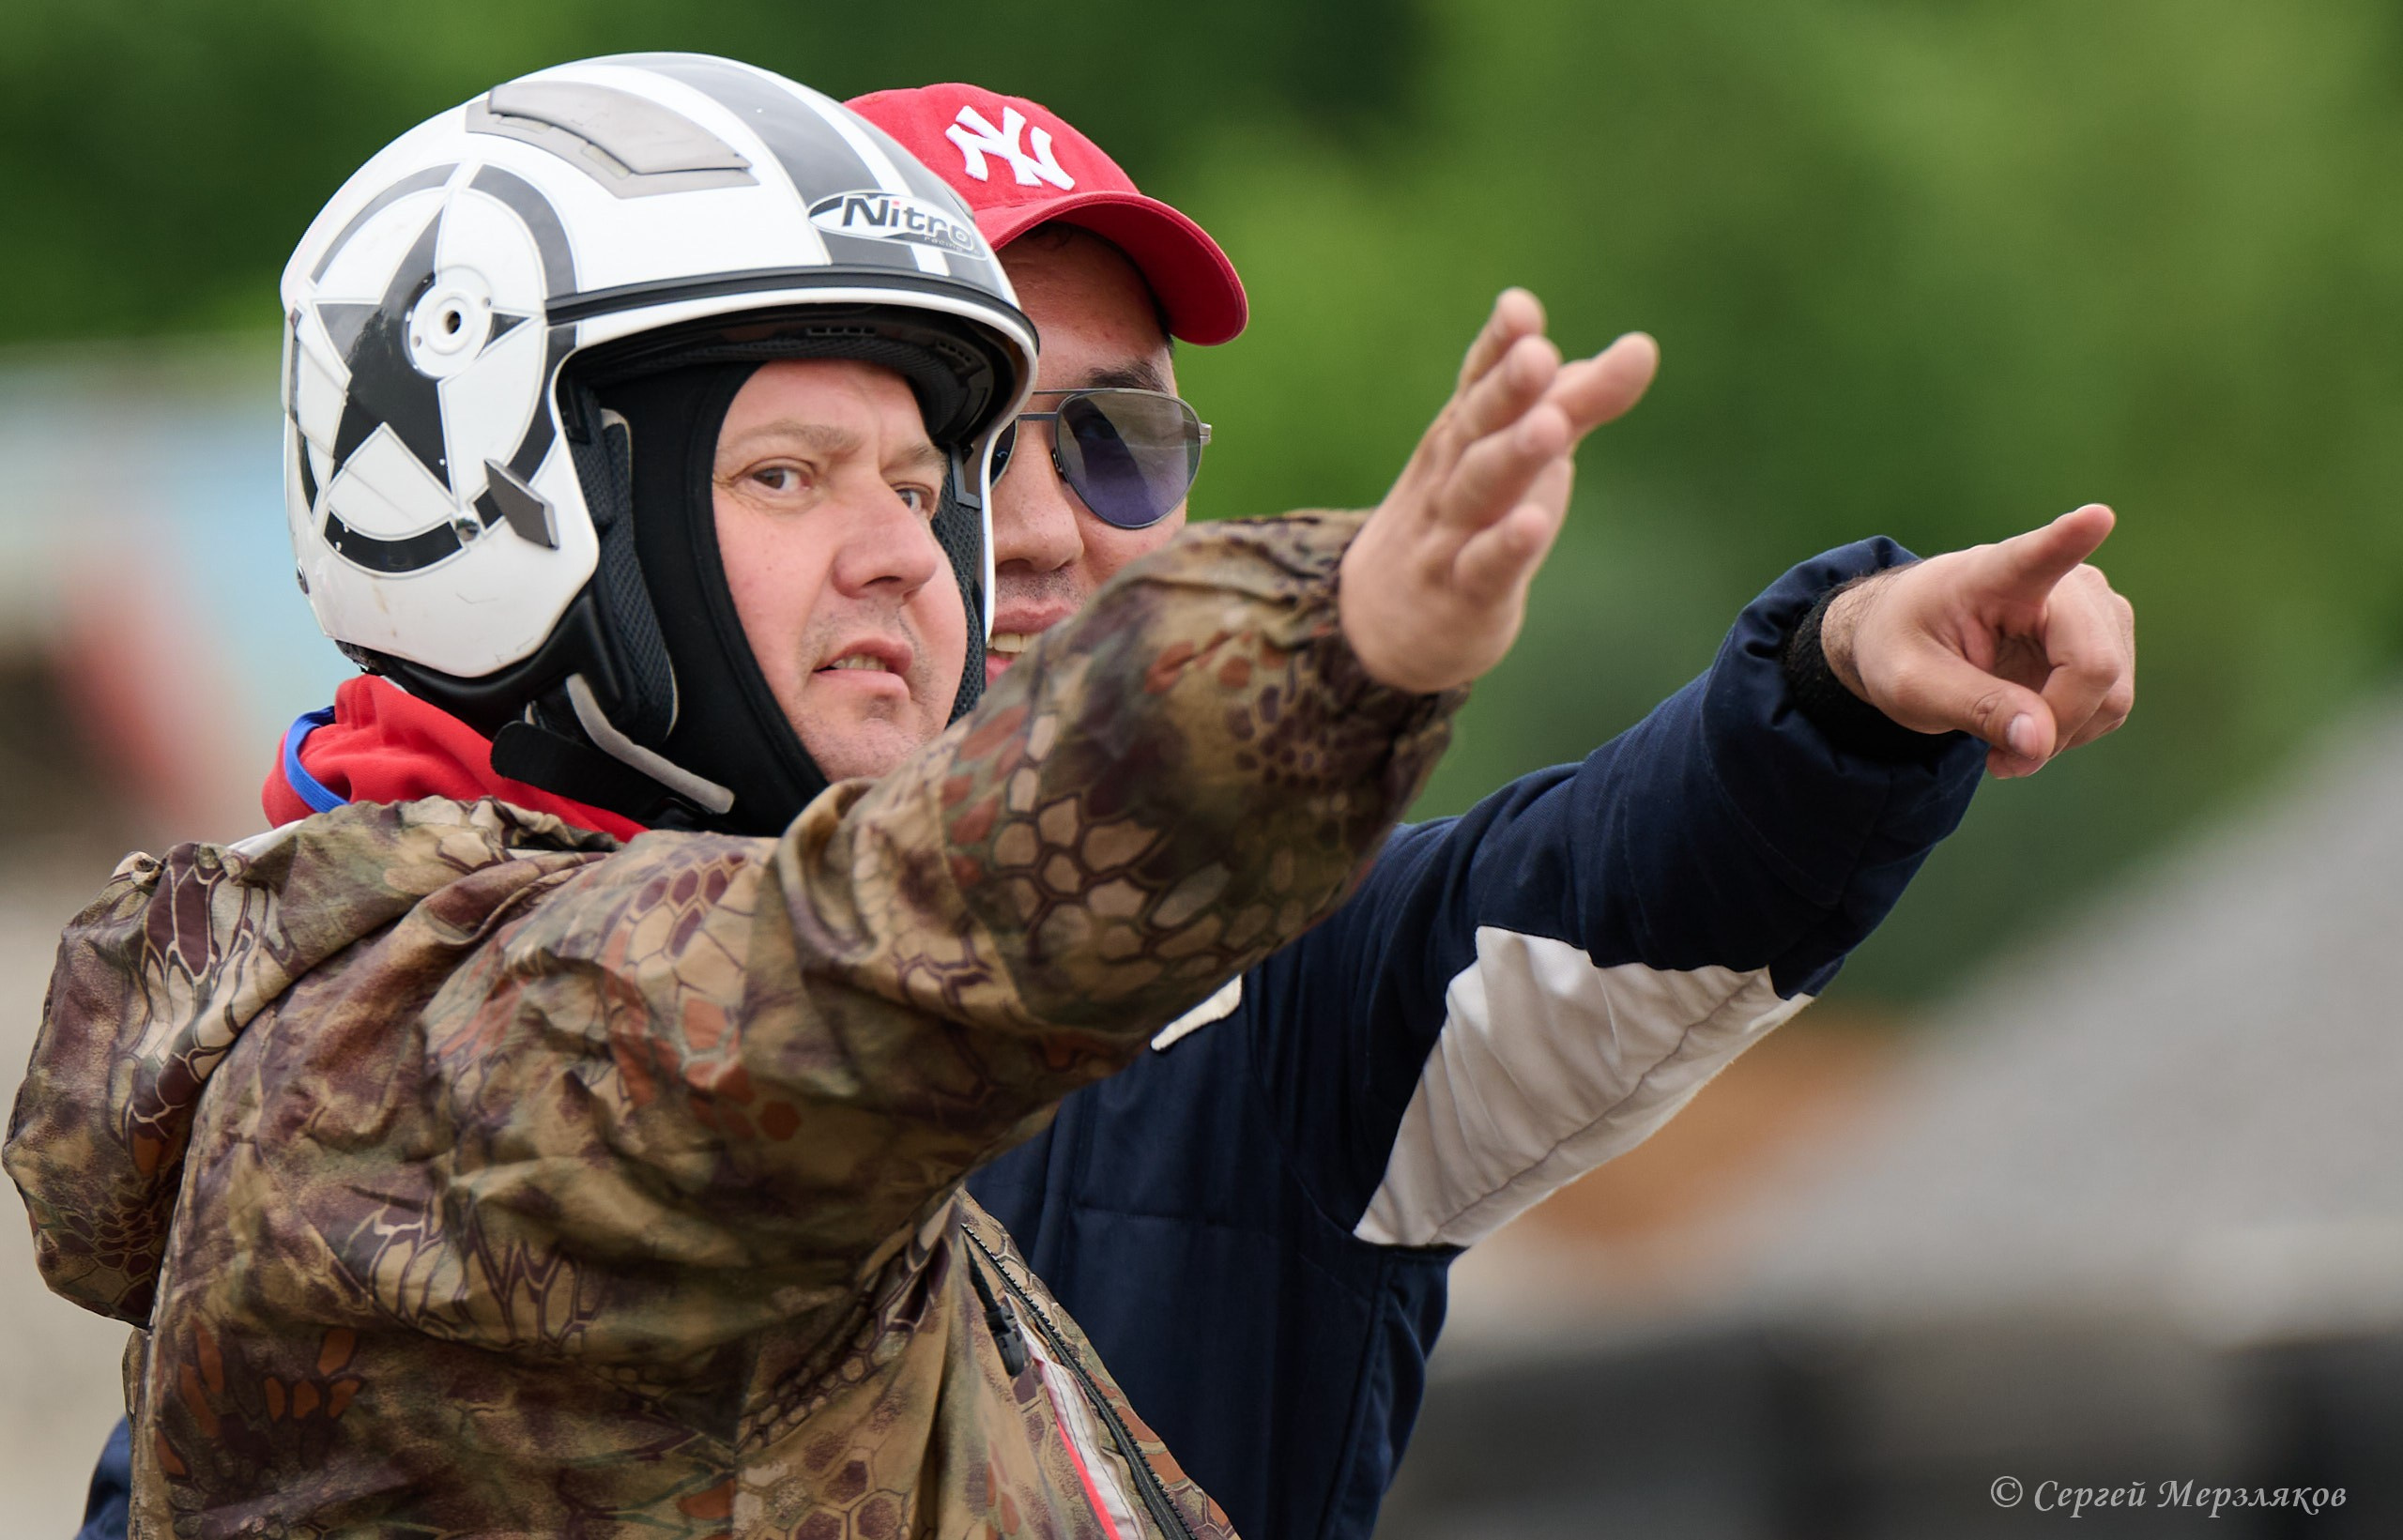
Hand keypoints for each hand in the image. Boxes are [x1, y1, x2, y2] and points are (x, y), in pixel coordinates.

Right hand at [1340, 289, 1657, 692]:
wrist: (1377, 624)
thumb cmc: (1464, 520)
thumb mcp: (1519, 455)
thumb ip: (1575, 403)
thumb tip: (1637, 348)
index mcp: (1464, 433)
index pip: (1477, 379)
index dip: (1497, 344)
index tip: (1519, 307)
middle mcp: (1451, 474)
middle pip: (1478, 424)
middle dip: (1507, 388)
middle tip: (1537, 353)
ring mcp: (1451, 534)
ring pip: (1480, 489)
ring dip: (1512, 455)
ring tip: (1550, 426)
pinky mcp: (1463, 594)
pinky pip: (1485, 566)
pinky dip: (1506, 546)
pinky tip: (1533, 525)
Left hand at [1822, 505, 2135, 776]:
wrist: (1913, 637)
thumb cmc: (1905, 647)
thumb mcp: (1911, 686)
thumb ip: (1973, 708)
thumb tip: (2040, 741)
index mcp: (1997, 573)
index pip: (2041, 554)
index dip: (2071, 538)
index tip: (2095, 517)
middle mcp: (2065, 582)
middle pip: (2094, 665)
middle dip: (2052, 726)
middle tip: (1998, 759)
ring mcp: (2098, 609)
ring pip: (2111, 694)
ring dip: (2060, 737)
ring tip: (2004, 741)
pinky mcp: (2111, 638)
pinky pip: (2111, 705)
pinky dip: (2071, 732)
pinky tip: (2028, 726)